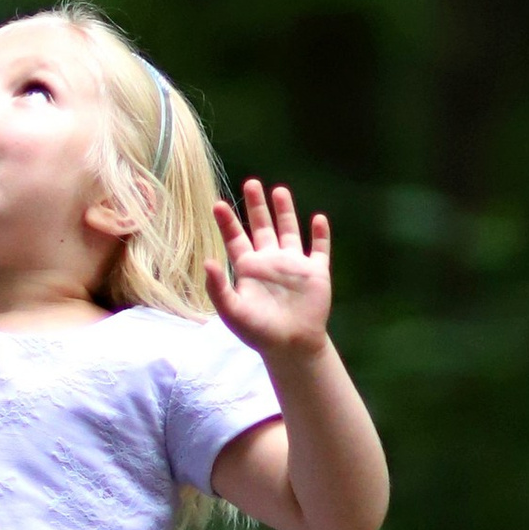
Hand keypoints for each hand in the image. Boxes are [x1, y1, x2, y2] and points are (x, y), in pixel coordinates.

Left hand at [208, 178, 332, 364]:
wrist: (291, 347)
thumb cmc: (258, 332)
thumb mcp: (232, 311)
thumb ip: (218, 288)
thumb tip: (208, 261)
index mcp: (248, 268)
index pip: (235, 239)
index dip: (228, 222)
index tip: (217, 203)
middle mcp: (270, 261)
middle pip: (262, 227)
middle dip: (256, 206)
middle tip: (251, 182)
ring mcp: (293, 265)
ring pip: (289, 231)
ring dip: (285, 211)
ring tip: (279, 190)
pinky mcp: (316, 273)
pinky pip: (319, 249)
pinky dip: (320, 234)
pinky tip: (318, 219)